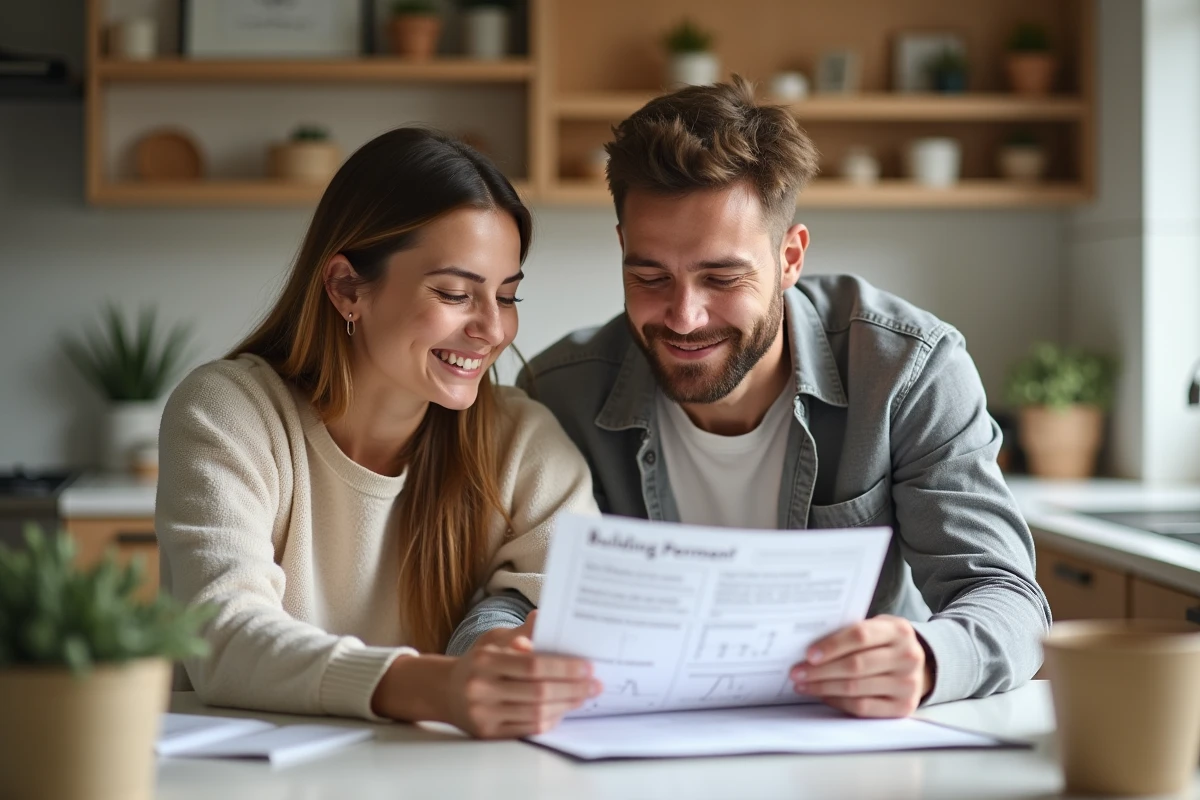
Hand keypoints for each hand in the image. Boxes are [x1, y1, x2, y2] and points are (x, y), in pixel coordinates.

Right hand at [446, 611, 600, 738]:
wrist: (445, 691)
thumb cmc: (477, 662)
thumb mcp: (494, 639)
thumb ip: (521, 631)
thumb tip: (542, 617)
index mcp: (485, 660)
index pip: (533, 665)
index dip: (564, 667)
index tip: (588, 667)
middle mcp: (481, 689)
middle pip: (538, 692)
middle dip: (572, 689)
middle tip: (595, 685)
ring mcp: (483, 714)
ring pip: (535, 713)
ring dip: (565, 705)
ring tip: (584, 697)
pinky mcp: (487, 733)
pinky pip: (526, 729)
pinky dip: (549, 720)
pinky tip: (563, 710)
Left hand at [790, 615, 932, 717]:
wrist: (920, 666)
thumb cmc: (886, 643)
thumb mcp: (877, 628)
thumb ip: (852, 633)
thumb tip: (810, 648)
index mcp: (899, 631)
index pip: (860, 636)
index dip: (831, 645)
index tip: (808, 654)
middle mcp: (908, 657)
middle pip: (855, 665)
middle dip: (820, 670)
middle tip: (796, 673)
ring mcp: (908, 685)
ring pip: (855, 688)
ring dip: (823, 687)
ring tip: (803, 685)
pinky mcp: (903, 708)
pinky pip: (862, 707)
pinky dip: (838, 702)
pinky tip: (823, 696)